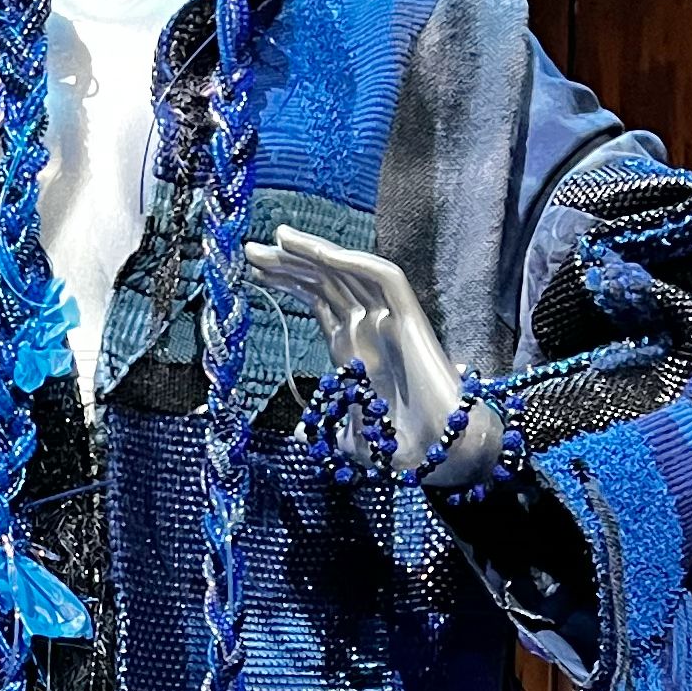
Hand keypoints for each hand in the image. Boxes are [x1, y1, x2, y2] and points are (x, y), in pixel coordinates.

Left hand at [252, 236, 498, 485]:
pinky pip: (384, 278)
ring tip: (279, 237)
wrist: (440, 453)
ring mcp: (389, 320)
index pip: (317, 300)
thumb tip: (302, 431)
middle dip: (290, 263)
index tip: (254, 272)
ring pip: (349, 272)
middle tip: (251, 249)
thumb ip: (325, 428)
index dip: (289, 282)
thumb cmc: (399, 447)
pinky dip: (354, 262)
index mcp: (351, 348)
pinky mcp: (410, 318)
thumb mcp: (347, 437)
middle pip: (326, 281)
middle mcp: (368, 327)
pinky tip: (321, 255)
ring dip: (315, 252)